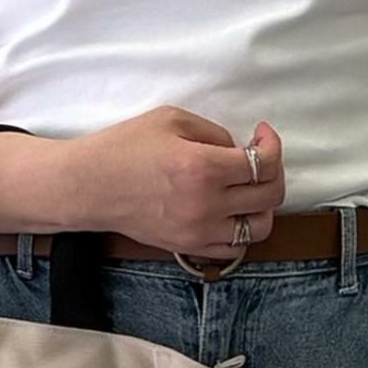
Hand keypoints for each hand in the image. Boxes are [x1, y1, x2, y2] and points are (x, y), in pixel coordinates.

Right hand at [58, 106, 285, 256]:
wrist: (93, 187)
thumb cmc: (127, 147)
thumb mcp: (173, 120)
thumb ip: (214, 133)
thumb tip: (239, 151)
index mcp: (205, 167)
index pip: (264, 163)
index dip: (272, 145)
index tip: (261, 135)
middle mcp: (207, 205)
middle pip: (269, 197)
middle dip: (273, 173)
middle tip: (260, 159)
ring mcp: (199, 231)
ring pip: (258, 228)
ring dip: (262, 206)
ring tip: (248, 189)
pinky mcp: (189, 247)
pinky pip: (234, 248)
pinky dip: (241, 230)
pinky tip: (230, 212)